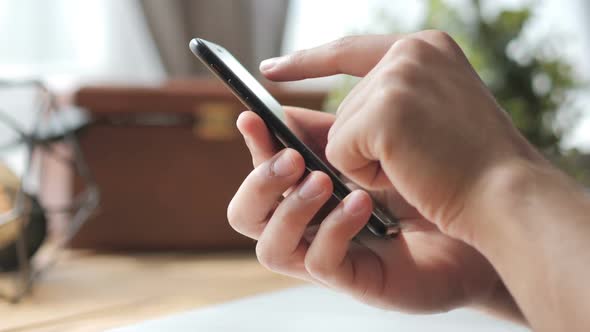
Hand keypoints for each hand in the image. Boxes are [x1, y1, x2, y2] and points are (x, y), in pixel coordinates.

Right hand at [229, 106, 504, 312]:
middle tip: (291, 158)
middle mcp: (310, 227)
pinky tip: (360, 202)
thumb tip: (287, 108)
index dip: (253, 147)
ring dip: (291, 208)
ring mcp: (329, 255)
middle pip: (245, 215)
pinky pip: (320, 261)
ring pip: (271, 248)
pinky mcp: (356, 278)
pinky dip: (333, 228)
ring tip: (323, 179)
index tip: (253, 116)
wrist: (482, 221)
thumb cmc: (430, 179)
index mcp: (309, 193)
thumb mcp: (376, 147)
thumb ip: (332, 132)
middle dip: (259, 183)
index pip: (261, 174)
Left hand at [259, 32, 543, 239]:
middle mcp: (410, 51)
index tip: (271, 68)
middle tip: (421, 158)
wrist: (506, 197)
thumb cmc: (471, 169)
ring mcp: (396, 78)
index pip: (349, 51)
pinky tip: (406, 174)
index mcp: (426, 48)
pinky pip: (340, 152)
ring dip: (369, 161)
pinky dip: (365, 175)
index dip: (308, 62)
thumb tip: (294, 119)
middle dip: (368, 145)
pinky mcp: (382, 111)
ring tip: (418, 165)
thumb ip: (375, 106)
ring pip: (340, 132)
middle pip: (346, 107)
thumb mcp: (424, 121)